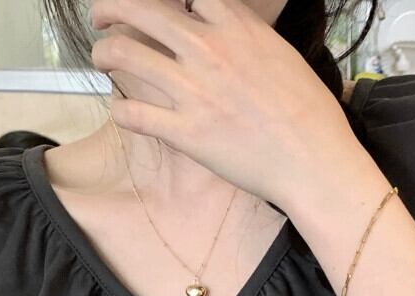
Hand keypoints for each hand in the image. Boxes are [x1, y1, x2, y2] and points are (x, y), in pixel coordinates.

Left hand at [87, 0, 361, 208]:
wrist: (314, 161)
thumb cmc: (310, 114)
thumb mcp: (280, 55)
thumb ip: (245, 39)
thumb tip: (228, 36)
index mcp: (235, 26)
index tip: (155, 4)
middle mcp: (207, 49)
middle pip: (139, 8)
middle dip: (110, 7)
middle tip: (100, 17)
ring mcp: (192, 91)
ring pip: (123, 54)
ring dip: (104, 53)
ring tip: (102, 58)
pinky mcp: (185, 133)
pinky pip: (133, 114)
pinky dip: (120, 110)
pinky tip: (121, 110)